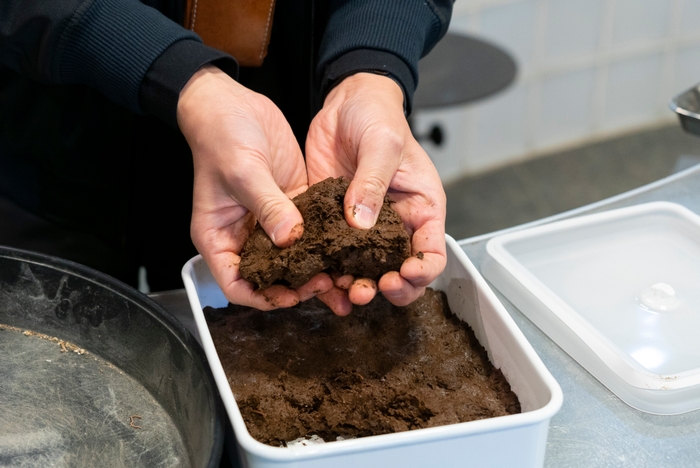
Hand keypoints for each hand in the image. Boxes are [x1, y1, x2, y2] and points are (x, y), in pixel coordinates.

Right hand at [178, 65, 331, 309]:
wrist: (229, 102)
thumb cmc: (220, 135)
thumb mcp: (242, 171)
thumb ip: (267, 206)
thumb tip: (290, 239)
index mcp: (219, 237)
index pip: (236, 284)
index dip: (262, 296)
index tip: (291, 296)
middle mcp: (244, 235)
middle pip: (270, 276)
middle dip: (296, 286)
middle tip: (326, 283)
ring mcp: (269, 220)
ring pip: (294, 257)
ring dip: (316, 268)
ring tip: (343, 277)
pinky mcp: (291, 203)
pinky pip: (310, 231)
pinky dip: (325, 242)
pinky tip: (347, 247)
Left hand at [305, 73, 446, 313]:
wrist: (347, 102)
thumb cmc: (379, 117)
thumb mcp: (382, 145)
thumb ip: (374, 184)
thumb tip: (362, 225)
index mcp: (421, 209)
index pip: (432, 252)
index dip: (422, 271)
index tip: (403, 274)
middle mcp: (395, 225)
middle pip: (399, 272)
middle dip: (387, 288)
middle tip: (369, 289)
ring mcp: (363, 227)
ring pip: (364, 270)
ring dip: (355, 285)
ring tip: (342, 290)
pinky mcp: (334, 223)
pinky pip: (333, 255)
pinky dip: (327, 270)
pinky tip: (317, 277)